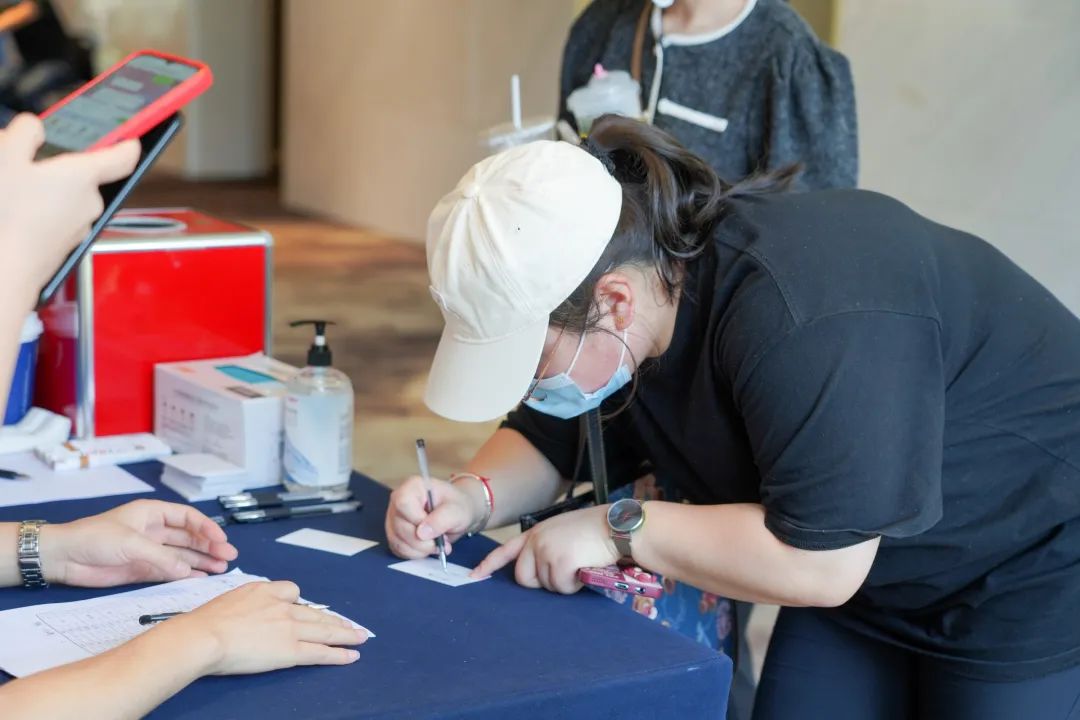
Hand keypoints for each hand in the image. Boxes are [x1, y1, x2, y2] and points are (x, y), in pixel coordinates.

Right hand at [0, 114, 138, 304]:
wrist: (2, 272)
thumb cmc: (6, 216)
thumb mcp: (6, 155)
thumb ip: (26, 133)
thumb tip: (36, 129)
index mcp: (84, 177)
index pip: (124, 155)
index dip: (127, 141)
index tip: (129, 134)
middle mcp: (89, 203)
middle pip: (80, 173)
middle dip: (53, 163)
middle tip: (21, 158)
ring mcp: (77, 228)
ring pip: (63, 196)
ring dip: (41, 187)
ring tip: (8, 187)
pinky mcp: (62, 246)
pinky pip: (53, 217)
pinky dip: (36, 209)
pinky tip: (11, 211)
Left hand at [40, 499, 238, 586]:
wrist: (63, 558)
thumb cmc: (95, 539)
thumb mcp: (131, 542)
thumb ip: (161, 557)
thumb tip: (188, 570)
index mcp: (152, 514)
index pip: (188, 518)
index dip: (207, 528)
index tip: (222, 541)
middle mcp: (154, 531)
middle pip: (189, 537)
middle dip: (210, 546)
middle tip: (229, 557)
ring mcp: (149, 551)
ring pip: (183, 555)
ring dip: (201, 561)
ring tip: (221, 569)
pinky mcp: (142, 569)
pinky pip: (170, 571)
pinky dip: (186, 575)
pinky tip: (201, 578)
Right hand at [163, 581, 366, 674]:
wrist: (205, 636)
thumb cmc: (206, 622)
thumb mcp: (228, 599)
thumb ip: (244, 603)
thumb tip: (241, 612)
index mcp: (264, 590)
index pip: (291, 591)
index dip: (299, 601)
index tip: (304, 609)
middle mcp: (282, 606)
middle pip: (316, 612)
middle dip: (334, 619)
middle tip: (350, 624)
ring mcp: (289, 628)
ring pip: (325, 629)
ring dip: (345, 634)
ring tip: (360, 636)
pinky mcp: (291, 650)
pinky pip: (320, 651)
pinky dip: (339, 654)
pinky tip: (352, 656)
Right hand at [384, 475, 481, 559]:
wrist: (456, 514)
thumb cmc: (457, 506)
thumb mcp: (457, 510)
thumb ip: (442, 519)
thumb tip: (422, 533)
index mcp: (412, 487)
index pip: (403, 504)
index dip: (417, 520)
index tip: (434, 528)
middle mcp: (398, 500)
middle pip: (400, 526)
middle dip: (423, 541)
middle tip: (443, 541)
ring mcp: (394, 518)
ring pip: (398, 541)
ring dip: (420, 550)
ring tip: (437, 544)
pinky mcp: (394, 533)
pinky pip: (398, 549)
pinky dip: (415, 554)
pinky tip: (428, 548)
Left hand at [470, 505, 618, 593]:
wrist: (617, 526)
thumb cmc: (597, 530)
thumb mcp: (564, 532)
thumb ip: (547, 547)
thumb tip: (542, 573)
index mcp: (536, 533)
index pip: (506, 551)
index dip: (489, 565)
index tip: (475, 576)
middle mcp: (536, 540)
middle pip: (524, 578)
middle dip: (543, 583)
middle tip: (565, 572)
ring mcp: (546, 551)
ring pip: (547, 586)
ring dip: (565, 582)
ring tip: (581, 563)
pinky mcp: (559, 563)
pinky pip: (562, 588)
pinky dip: (576, 584)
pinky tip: (586, 568)